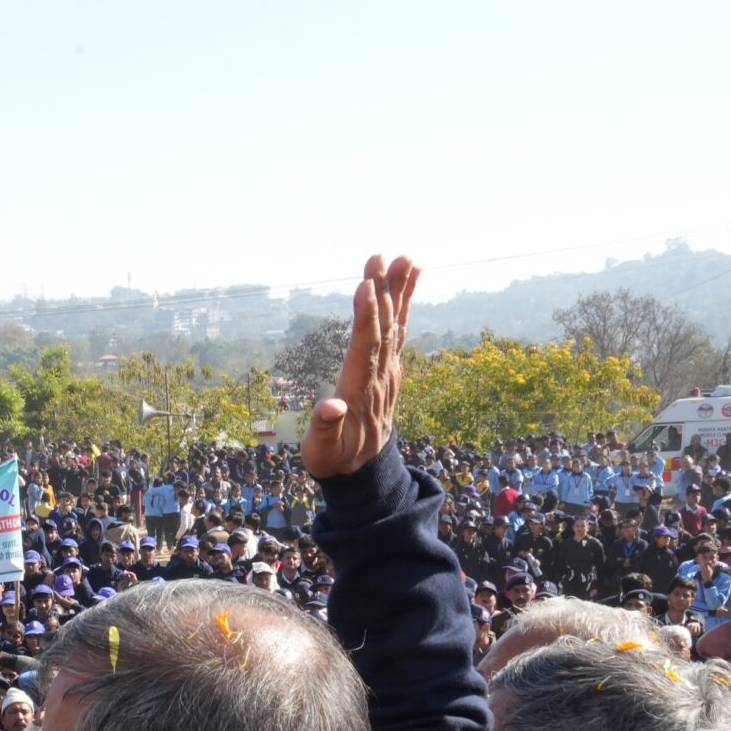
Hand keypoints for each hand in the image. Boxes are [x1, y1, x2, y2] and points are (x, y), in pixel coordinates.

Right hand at [303, 255, 420, 479]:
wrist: (366, 472)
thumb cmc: (335, 460)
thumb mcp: (323, 453)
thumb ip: (326, 429)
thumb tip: (331, 406)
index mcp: (360, 393)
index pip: (365, 350)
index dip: (367, 319)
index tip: (366, 287)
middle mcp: (379, 378)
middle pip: (382, 330)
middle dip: (382, 293)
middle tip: (381, 258)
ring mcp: (388, 372)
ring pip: (395, 326)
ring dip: (399, 292)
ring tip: (404, 258)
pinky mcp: (390, 368)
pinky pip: (398, 331)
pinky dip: (404, 304)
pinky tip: (407, 280)